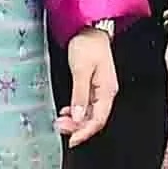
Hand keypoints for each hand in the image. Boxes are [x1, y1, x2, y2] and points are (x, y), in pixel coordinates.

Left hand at [60, 28, 118, 143]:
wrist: (90, 28)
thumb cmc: (88, 45)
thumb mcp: (81, 70)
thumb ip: (79, 94)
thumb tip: (78, 116)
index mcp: (107, 91)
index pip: (98, 120)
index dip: (85, 132)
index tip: (72, 140)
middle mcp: (106, 93)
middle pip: (94, 119)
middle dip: (77, 127)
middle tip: (60, 127)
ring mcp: (100, 90)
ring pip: (89, 113)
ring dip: (75, 120)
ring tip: (60, 121)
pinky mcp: (93, 85)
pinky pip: (86, 105)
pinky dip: (76, 111)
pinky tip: (66, 111)